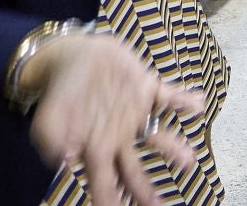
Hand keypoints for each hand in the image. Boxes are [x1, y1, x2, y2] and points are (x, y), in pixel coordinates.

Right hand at [27, 33, 207, 205]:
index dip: (109, 198)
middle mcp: (118, 135)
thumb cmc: (61, 90)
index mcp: (95, 147)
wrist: (73, 55)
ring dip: (173, 148)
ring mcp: (135, 113)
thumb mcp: (47, 117)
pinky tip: (198, 105)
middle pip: (133, 170)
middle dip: (145, 190)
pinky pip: (169, 96)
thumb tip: (62, 160)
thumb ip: (50, 139)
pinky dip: (184, 100)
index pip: (104, 181)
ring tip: (188, 161)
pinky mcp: (145, 89)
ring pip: (157, 137)